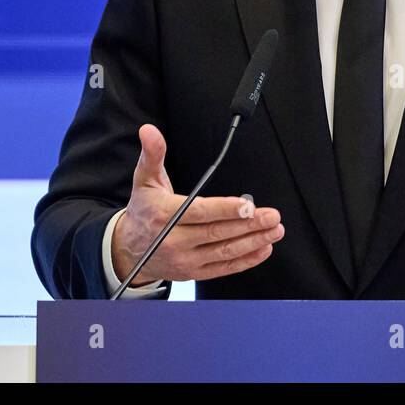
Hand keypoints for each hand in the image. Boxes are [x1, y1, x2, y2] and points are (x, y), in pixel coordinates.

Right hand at [111, 123, 284, 286]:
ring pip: (224, 251)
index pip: (200, 212)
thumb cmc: (144, 211)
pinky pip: (223, 268)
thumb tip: (149, 131)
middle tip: (271, 216)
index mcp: (165, 215)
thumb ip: (152, 154)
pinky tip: (263, 249)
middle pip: (217, 233)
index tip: (248, 205)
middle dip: (249, 224)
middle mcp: (175, 241)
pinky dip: (246, 260)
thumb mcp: (144, 179)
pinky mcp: (194, 273)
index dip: (226, 209)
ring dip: (253, 241)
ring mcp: (186, 260)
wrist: (129, 250)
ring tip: (274, 230)